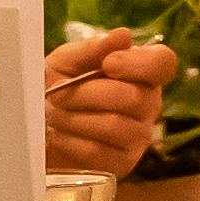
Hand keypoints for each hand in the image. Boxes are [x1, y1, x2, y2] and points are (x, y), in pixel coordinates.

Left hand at [42, 27, 169, 179]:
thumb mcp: (66, 62)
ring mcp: (138, 137)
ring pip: (114, 125)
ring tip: (54, 114)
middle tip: (57, 95)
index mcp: (141, 72)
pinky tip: (57, 135)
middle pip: (132, 97)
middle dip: (85, 94)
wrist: (36, 129)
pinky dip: (70, 141)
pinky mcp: (122, 164)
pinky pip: (99, 152)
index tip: (108, 64)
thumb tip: (123, 36)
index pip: (163, 63)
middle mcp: (148, 104)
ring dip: (74, 118)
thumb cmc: (57, 88)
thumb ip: (92, 48)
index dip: (138, 64)